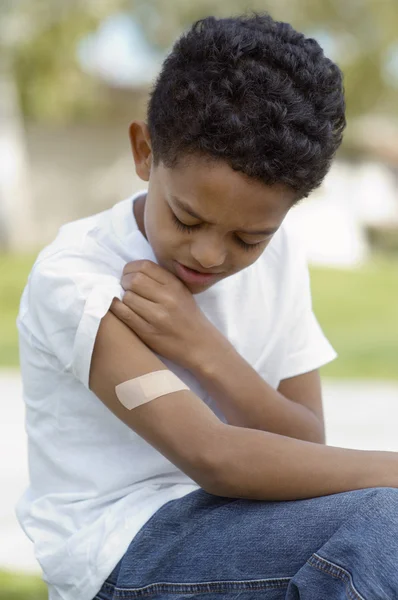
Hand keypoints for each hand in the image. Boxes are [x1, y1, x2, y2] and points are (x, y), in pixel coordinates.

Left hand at [110, 260, 225, 370]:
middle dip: (124, 282)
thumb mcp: (181, 291)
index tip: (128, 275)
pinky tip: (121, 309)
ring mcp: (157, 316)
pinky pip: (124, 314)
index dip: (130, 269)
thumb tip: (132, 272)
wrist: (199, 344)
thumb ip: (160, 280)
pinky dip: (117, 309)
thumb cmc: (187, 316)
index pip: (144, 266)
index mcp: (175, 285)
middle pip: (133, 280)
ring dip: (122, 297)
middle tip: (125, 288)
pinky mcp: (148, 332)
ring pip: (127, 297)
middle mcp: (167, 298)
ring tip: (127, 301)